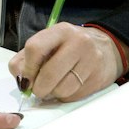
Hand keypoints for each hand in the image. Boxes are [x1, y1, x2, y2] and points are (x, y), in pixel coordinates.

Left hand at [8, 23, 123, 101]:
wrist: (106, 48)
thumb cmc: (69, 47)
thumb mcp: (47, 43)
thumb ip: (26, 59)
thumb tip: (21, 80)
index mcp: (60, 31)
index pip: (35, 48)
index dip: (27, 68)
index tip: (25, 79)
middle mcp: (78, 43)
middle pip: (49, 73)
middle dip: (38, 88)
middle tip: (37, 90)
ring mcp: (91, 61)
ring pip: (62, 89)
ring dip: (52, 94)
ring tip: (54, 86)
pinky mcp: (98, 78)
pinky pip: (74, 96)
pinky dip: (65, 96)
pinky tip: (68, 86)